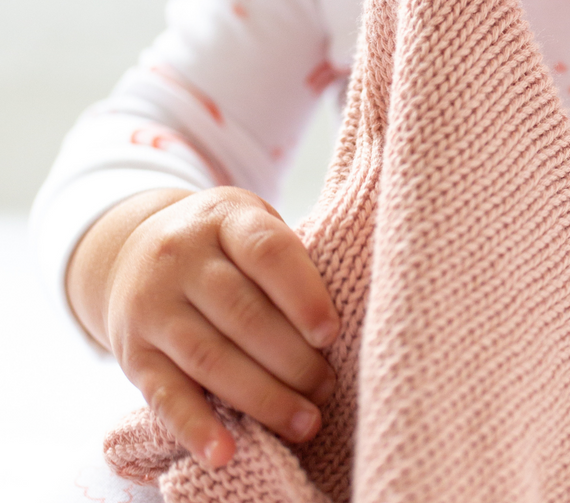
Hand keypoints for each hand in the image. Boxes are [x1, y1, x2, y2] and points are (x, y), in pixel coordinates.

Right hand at [98, 188, 339, 468]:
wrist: (129, 248)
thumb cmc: (220, 243)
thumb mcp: (251, 223)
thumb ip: (288, 260)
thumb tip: (339, 326)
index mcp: (225, 218)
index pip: (267, 252)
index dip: (303, 294)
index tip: (332, 333)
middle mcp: (183, 258)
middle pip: (243, 313)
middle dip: (293, 358)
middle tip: (327, 387)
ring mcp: (153, 306)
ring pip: (210, 358)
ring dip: (262, 398)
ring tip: (304, 422)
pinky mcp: (133, 353)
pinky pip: (165, 395)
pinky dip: (196, 427)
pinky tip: (226, 452)